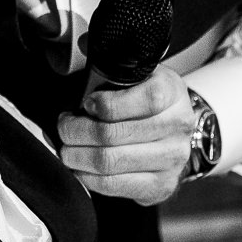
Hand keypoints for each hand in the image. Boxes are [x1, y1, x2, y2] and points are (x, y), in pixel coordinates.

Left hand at [56, 65, 194, 205]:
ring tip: (68, 147)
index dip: (106, 103)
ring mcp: (173, 159)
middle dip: (75, 131)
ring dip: (77, 155)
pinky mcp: (161, 185)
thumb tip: (79, 56)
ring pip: (109, 161)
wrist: (172, 129)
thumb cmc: (143, 99)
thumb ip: (107, 68)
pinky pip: (114, 185)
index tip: (86, 103)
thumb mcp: (134, 74)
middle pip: (113, 134)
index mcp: (172, 92)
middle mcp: (178, 126)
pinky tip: (81, 167)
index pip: (145, 99)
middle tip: (64, 127)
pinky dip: (87, 177)